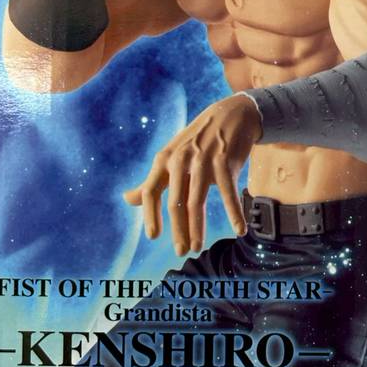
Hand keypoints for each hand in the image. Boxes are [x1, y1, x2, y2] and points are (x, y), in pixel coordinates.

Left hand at [124, 94, 261, 255]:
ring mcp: (204, 160)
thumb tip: (127, 200)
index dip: (150, 214)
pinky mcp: (225, 161)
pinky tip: (239, 230)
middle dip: (178, 229)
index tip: (153, 236)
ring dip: (198, 227)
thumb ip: (151, 181)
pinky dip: (234, 212)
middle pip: (176, 201)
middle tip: (181, 251)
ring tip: (198, 246)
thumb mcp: (171, 156)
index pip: (151, 190)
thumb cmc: (197, 140)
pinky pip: (228, 192)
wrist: (230, 115)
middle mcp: (181, 159)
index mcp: (164, 159)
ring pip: (197, 200)